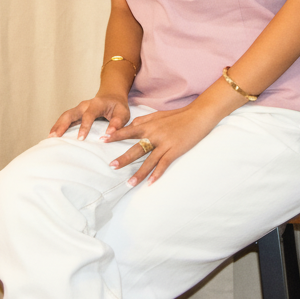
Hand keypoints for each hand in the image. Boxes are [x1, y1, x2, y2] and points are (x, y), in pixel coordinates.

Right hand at [49, 92, 131, 140]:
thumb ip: (118, 122)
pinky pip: (65, 119)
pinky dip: (58, 126)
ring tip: (50, 138)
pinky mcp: (75, 114)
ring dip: (57, 126)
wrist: (111, 96)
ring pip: (65, 116)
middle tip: (55, 137)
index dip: (84, 126)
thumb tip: (109, 134)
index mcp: (96, 104)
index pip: (88, 115)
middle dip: (62, 125)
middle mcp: (84, 105)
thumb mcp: (123, 113)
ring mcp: (78, 109)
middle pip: (70, 113)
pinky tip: (53, 136)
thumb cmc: (117, 106)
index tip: (80, 139)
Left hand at [104, 104, 221, 185]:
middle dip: (123, 158)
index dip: (115, 135)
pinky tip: (150, 183)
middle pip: (136, 149)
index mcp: (149, 125)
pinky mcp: (175, 150)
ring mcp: (165, 143)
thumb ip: (143, 120)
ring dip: (139, 173)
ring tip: (129, 183)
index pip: (128, 131)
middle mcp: (154, 134)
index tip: (102, 139)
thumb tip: (131, 125)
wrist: (198, 115)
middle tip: (112, 166)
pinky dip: (157, 174)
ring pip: (149, 161)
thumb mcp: (158, 115)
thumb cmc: (177, 115)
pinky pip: (164, 164)